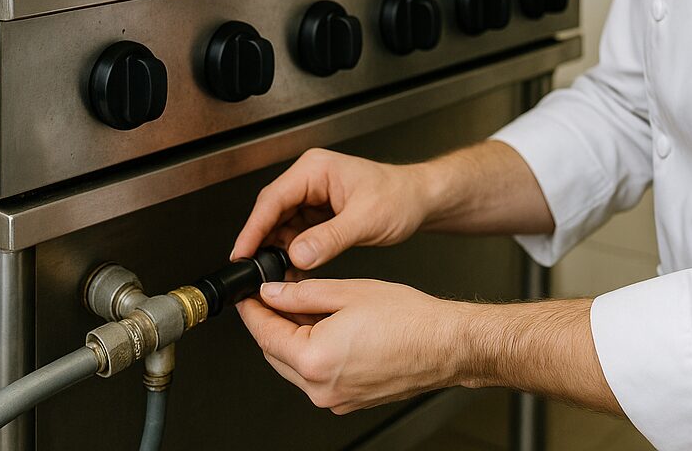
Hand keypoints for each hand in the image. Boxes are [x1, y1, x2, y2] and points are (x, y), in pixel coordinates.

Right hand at [231, 149, 430, 269]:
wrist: (420, 201)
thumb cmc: (399, 197)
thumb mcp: (365, 220)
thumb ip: (330, 238)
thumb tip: (297, 255)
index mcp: (316, 169)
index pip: (273, 199)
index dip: (254, 228)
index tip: (241, 253)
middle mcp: (310, 180)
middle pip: (272, 212)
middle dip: (263, 243)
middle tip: (255, 273)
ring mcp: (313, 196)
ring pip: (282, 226)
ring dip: (278, 251)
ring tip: (276, 278)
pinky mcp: (319, 213)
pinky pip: (296, 234)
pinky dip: (293, 254)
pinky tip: (294, 272)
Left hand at [236, 278, 467, 413]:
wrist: (444, 344)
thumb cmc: (407, 319)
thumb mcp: (347, 291)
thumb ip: (301, 293)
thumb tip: (272, 293)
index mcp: (315, 358)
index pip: (265, 334)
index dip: (252, 311)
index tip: (247, 296)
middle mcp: (321, 388)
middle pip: (276, 354)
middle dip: (271, 323)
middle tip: (275, 294)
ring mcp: (336, 399)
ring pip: (296, 366)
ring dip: (293, 337)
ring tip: (309, 305)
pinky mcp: (349, 401)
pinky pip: (318, 376)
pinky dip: (314, 351)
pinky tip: (328, 326)